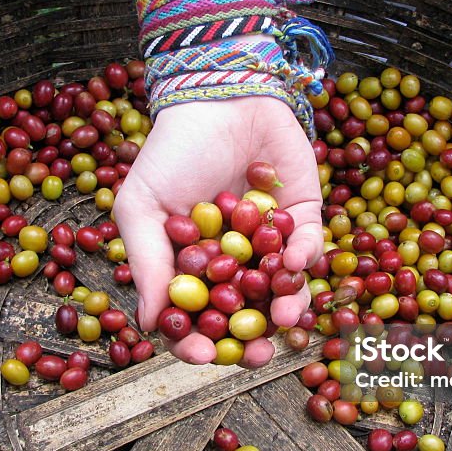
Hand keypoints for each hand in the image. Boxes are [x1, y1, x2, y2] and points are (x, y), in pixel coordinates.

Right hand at [113, 96, 323, 365]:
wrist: (215, 95)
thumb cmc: (171, 151)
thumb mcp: (142, 207)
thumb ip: (147, 263)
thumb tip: (151, 326)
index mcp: (193, 264)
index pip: (196, 314)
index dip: (198, 340)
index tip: (204, 354)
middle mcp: (234, 259)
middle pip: (245, 312)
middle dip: (253, 338)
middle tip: (259, 355)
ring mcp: (270, 240)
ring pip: (283, 287)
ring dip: (287, 306)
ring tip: (286, 317)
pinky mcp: (304, 215)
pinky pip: (309, 245)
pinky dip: (305, 257)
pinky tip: (295, 263)